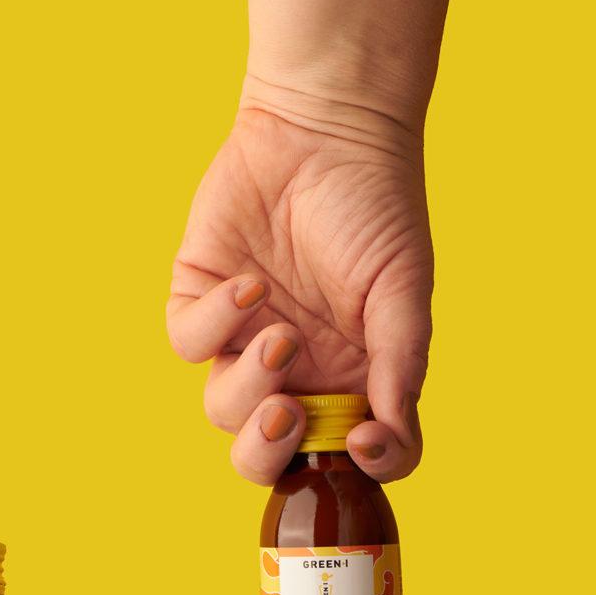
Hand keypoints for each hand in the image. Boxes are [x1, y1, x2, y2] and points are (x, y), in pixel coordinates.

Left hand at [167, 85, 431, 484]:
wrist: (327, 127)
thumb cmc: (378, 207)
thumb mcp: (406, 292)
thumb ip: (399, 367)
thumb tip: (390, 435)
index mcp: (354, 378)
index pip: (351, 454)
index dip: (355, 467)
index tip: (362, 442)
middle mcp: (300, 370)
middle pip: (268, 453)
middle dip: (269, 450)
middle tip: (287, 414)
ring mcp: (247, 338)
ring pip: (222, 408)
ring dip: (249, 384)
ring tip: (280, 335)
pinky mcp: (202, 298)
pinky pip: (189, 342)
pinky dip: (215, 324)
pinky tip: (251, 285)